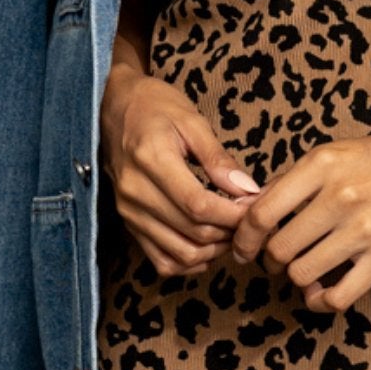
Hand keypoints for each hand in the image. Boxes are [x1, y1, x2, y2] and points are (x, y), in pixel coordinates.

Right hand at [99, 63, 261, 277]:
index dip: (233, 214)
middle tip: (251, 217)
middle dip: (231, 231)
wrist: (113, 107)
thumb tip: (248, 189)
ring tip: (233, 230)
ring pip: (180, 253)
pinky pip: (161, 261)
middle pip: (193, 232)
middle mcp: (135, 192)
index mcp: (151, 160)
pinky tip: (208, 246)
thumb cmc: (155, 107)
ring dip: (214, 250)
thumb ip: (218, 158)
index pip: (199, 205)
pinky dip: (189, 262)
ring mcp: (129, 212)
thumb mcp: (191, 121)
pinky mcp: (128, 223)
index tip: (256, 206)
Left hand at [230, 120, 370, 311]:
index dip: (243, 237)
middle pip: (278, 248)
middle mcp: (341, 196)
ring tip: (302, 268)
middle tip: (276, 258)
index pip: (261, 212)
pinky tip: (321, 291)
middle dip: (270, 259)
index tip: (243, 247)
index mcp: (322, 164)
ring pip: (301, 274)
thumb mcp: (337, 154)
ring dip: (295, 277)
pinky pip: (336, 297)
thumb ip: (294, 181)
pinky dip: (320, 301)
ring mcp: (364, 229)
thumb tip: (248, 210)